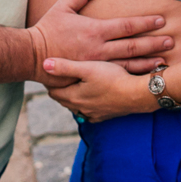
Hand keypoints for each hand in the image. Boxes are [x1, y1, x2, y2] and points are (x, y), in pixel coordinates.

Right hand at [27, 0, 172, 86]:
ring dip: (148, 63)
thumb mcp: (63, 6)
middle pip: (133, 47)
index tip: (161, 21)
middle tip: (171, 41)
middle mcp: (99, 49)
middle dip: (153, 44)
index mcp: (95, 30)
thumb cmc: (48, 29)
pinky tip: (144, 76)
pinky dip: (133, 76)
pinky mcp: (93, 76)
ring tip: (165, 61)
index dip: (145, 23)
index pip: (126, 26)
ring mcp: (97, 65)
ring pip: (128, 65)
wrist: (33, 56)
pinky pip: (117, 77)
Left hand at [43, 58, 158, 121]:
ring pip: (77, 106)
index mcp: (73, 97)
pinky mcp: (105, 116)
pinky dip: (88, 104)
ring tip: (77, 85)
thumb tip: (43, 64)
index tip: (51, 72)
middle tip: (62, 76)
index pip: (53, 92)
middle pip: (64, 100)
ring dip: (75, 97)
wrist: (137, 94)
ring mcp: (94, 114)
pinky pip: (90, 112)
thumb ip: (65, 67)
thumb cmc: (113, 78)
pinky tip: (93, 96)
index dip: (51, 81)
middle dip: (61, 89)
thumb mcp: (87, 68)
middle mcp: (81, 109)